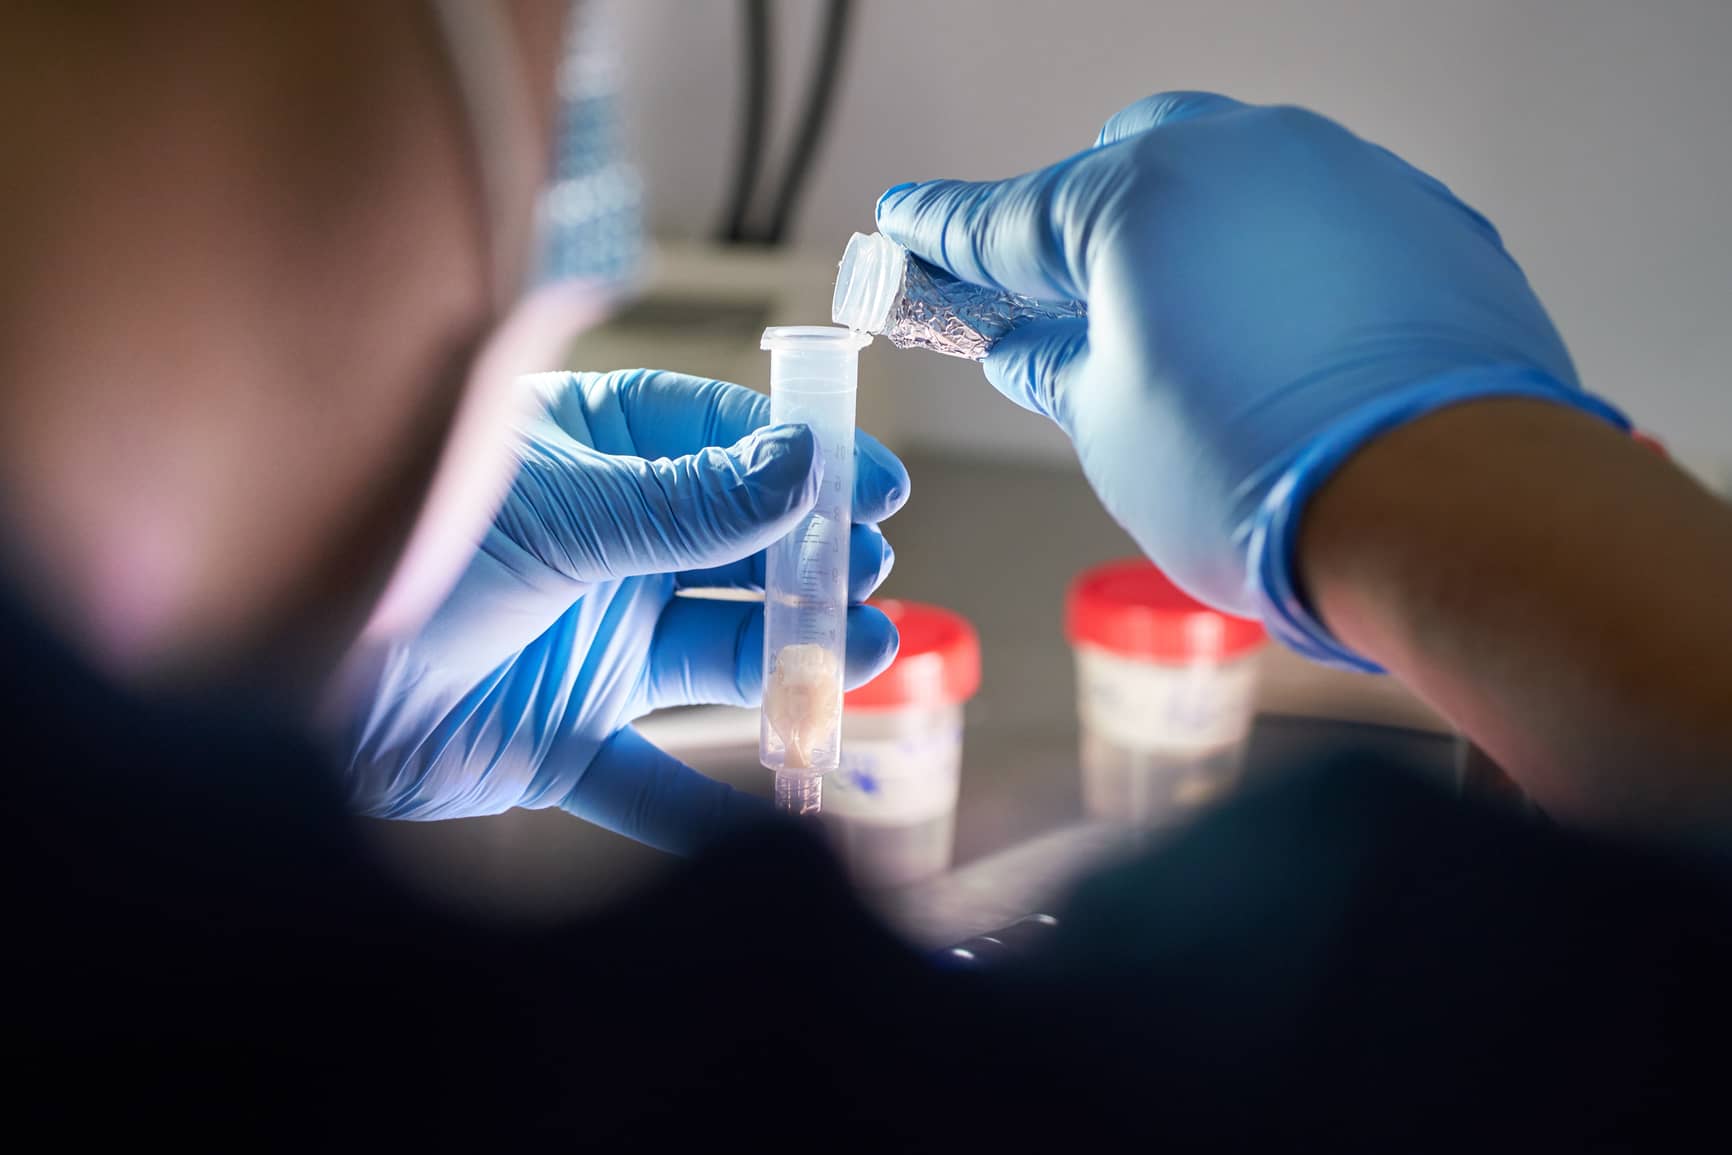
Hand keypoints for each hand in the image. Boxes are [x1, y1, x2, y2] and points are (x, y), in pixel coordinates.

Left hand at [332, 370, 906, 851]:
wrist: (280, 685)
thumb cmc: (402, 557)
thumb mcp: (559, 512)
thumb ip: (686, 504)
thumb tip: (803, 469)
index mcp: (589, 460)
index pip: (718, 440)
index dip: (801, 460)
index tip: (872, 486)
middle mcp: (601, 549)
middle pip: (735, 552)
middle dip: (808, 564)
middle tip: (867, 573)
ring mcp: (588, 646)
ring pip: (718, 655)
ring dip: (792, 660)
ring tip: (871, 654)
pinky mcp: (565, 741)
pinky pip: (656, 780)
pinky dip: (711, 804)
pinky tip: (787, 812)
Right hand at [876, 92, 1621, 667]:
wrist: (1449, 510)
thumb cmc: (1262, 480)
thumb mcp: (1111, 431)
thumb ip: (1058, 369)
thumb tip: (1031, 350)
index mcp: (1140, 195)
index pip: (1010, 216)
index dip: (946, 231)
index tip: (907, 224)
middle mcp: (1247, 153)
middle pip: (1130, 167)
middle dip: (1084, 228)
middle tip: (1058, 307)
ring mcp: (1347, 177)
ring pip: (1236, 186)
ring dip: (1192, 248)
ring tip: (1185, 344)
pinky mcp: (1427, 221)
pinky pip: (1322, 225)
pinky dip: (1281, 271)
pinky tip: (1281, 349)